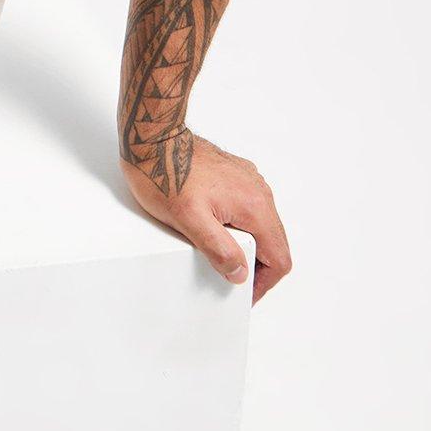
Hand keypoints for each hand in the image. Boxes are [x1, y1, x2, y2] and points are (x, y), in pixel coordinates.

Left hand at [120, 128, 292, 305]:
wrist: (152, 138)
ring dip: (245, 243)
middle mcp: (258, 190)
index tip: (244, 293)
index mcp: (254, 205)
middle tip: (227, 274)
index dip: (263, 283)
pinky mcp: (235, 174)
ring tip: (217, 249)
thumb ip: (219, 249)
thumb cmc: (164, 174)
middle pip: (273, 242)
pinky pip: (247, 207)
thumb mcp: (188, 221)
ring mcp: (248, 180)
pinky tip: (212, 225)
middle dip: (254, 264)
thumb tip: (240, 273)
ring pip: (260, 224)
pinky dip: (237, 223)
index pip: (279, 258)